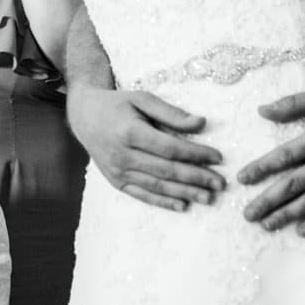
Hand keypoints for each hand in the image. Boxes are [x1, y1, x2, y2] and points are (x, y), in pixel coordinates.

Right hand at [67, 85, 223, 209]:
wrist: (84, 116)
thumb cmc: (117, 105)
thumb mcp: (142, 99)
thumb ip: (171, 113)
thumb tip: (201, 123)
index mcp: (130, 132)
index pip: (170, 148)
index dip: (196, 154)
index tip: (218, 157)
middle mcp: (123, 155)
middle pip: (167, 171)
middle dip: (196, 178)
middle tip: (220, 183)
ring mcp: (118, 171)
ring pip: (157, 186)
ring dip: (185, 193)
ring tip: (208, 198)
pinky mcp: (116, 181)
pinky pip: (142, 195)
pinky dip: (163, 202)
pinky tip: (182, 205)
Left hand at [239, 85, 304, 235]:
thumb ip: (293, 104)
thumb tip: (262, 110)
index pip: (285, 156)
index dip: (262, 168)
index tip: (242, 179)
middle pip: (295, 184)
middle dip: (269, 200)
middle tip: (248, 214)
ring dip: (289, 214)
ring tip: (268, 224)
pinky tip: (302, 230)